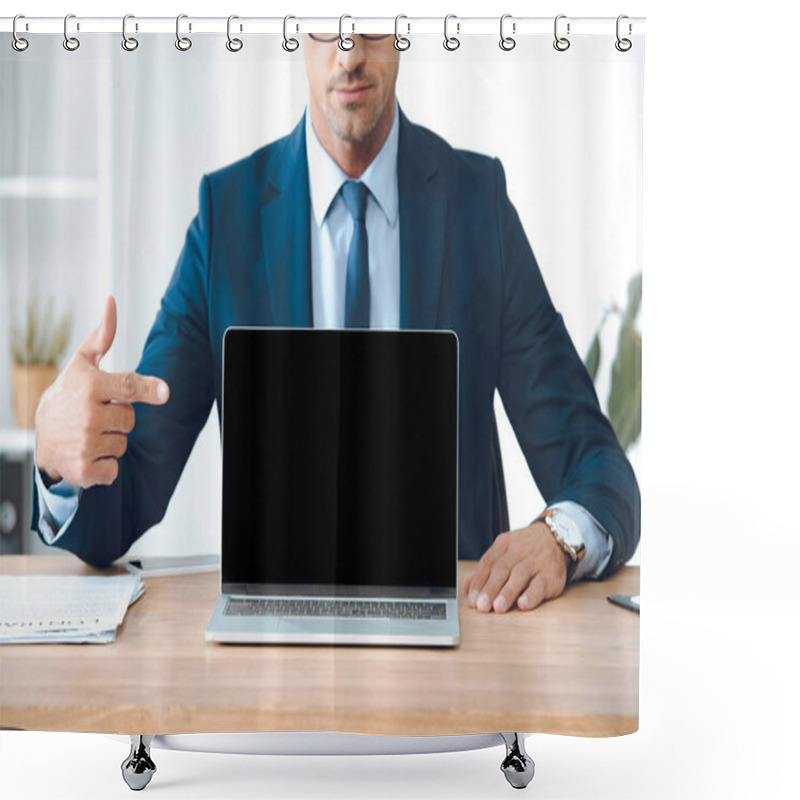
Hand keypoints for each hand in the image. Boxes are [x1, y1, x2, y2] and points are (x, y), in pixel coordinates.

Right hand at [35, 296, 169, 487]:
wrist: (41, 437)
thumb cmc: (68, 394)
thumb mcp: (82, 363)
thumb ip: (103, 336)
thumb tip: (111, 299)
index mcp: (89, 387)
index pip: (129, 387)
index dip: (148, 389)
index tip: (164, 392)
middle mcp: (86, 415)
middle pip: (131, 419)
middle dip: (119, 418)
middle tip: (96, 414)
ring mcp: (84, 443)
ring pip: (124, 443)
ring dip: (112, 440)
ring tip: (89, 432)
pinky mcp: (85, 470)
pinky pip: (115, 468)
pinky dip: (107, 465)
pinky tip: (88, 452)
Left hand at [463, 521, 570, 612]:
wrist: (556, 537)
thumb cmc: (526, 550)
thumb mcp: (504, 552)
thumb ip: (486, 570)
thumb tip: (467, 586)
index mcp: (504, 544)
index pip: (488, 562)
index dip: (479, 581)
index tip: (473, 599)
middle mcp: (519, 551)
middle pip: (502, 569)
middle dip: (490, 588)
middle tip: (482, 606)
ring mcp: (536, 561)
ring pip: (520, 575)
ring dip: (508, 592)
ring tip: (498, 608)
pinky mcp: (551, 574)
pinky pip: (541, 584)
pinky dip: (531, 595)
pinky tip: (523, 604)